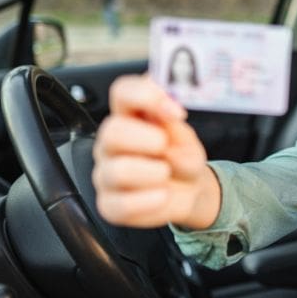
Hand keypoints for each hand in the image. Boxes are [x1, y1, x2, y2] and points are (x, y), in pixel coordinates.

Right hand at [92, 74, 220, 229]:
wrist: (189, 191)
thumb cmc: (182, 157)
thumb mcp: (186, 138)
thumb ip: (175, 126)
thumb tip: (167, 115)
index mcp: (130, 117)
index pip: (122, 92)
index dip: (145, 95)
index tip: (174, 110)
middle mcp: (112, 143)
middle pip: (111, 131)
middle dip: (145, 138)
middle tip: (165, 145)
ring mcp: (107, 174)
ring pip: (117, 171)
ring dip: (152, 172)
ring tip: (166, 173)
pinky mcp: (110, 204)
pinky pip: (121, 204)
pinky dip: (150, 201)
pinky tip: (162, 195)